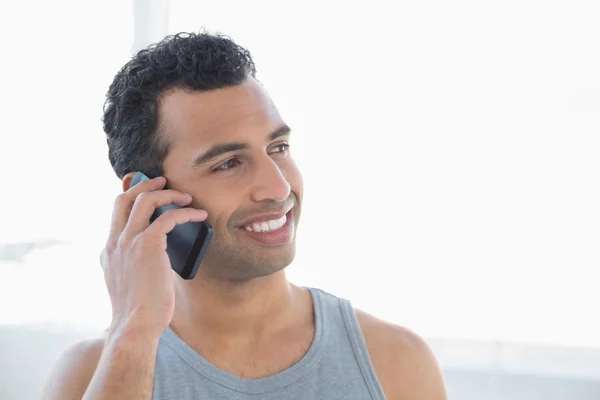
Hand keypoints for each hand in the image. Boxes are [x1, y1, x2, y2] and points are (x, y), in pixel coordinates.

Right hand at [100, 176, 207, 337]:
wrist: (135, 326)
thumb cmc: (139, 312)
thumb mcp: (130, 284)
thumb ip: (135, 266)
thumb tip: (156, 258)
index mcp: (108, 251)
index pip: (115, 213)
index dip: (132, 198)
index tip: (149, 194)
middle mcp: (115, 242)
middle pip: (124, 198)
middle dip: (144, 185)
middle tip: (163, 181)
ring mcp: (128, 242)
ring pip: (145, 201)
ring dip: (167, 194)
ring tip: (186, 196)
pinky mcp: (147, 245)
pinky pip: (168, 217)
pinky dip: (186, 212)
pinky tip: (199, 216)